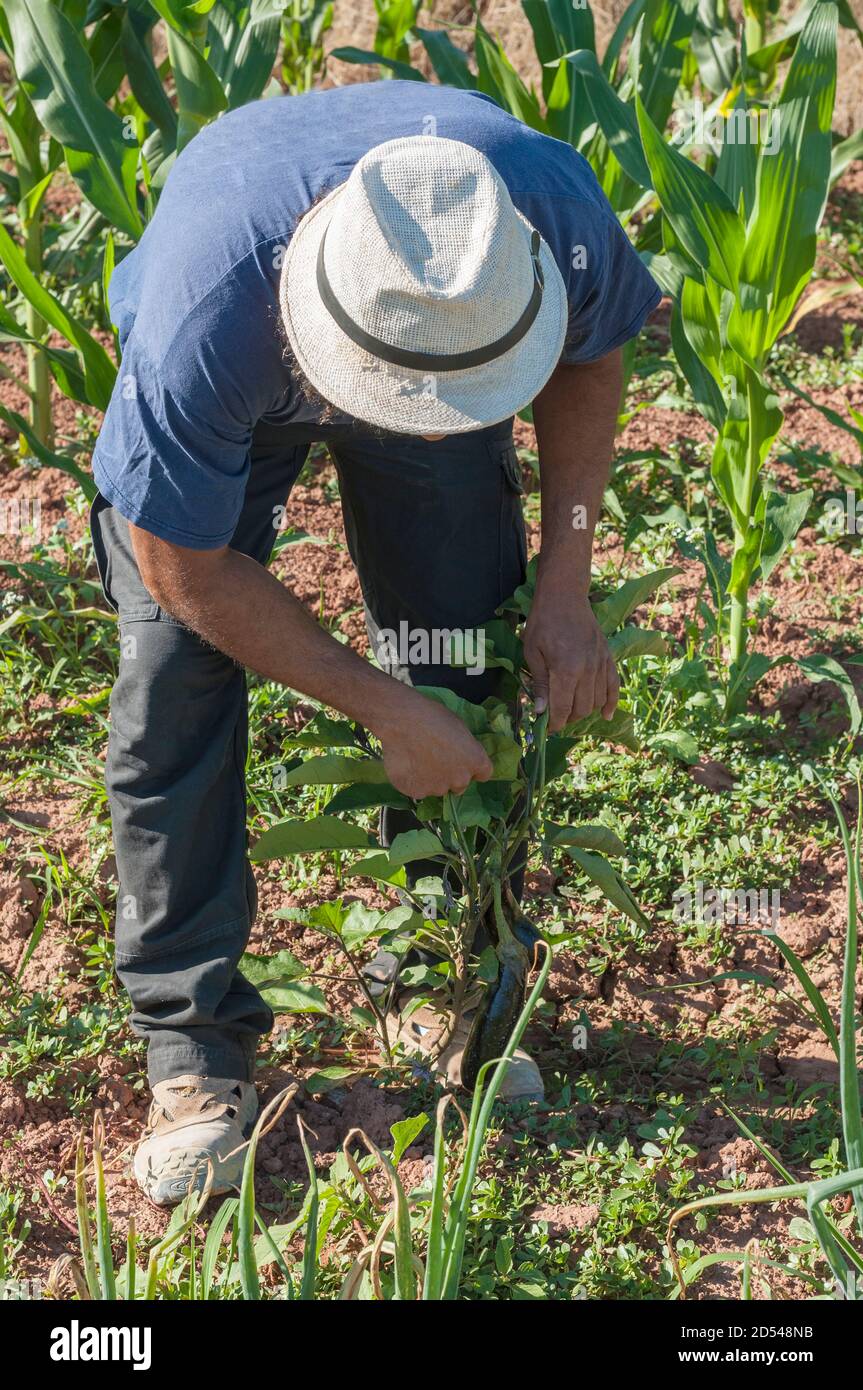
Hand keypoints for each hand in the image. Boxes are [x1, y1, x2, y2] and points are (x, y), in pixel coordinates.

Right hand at [378, 696, 492, 799]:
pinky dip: (413, 781)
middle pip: (460, 784)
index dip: (472, 767)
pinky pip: (418, 789)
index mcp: (475, 761)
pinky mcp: (418, 792)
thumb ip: (464, 745)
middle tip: (435, 758)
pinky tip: (406, 765)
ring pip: (437, 787)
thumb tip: (459, 750)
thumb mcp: (457, 725)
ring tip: (417, 759)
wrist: (400, 723)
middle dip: (451, 775)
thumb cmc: (430, 717)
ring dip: (431, 778)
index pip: (484, 773)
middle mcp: (460, 779)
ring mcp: (438, 788)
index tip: (463, 761)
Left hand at [523, 592, 618, 732]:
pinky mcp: (608, 657)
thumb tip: (540, 712)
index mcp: (566, 670)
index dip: (554, 723)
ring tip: (570, 710)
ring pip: (597, 701)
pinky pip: (614, 686)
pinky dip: (611, 702)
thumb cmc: (543, 622)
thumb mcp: (532, 653)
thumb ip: (540, 684)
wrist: (565, 596)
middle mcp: (587, 670)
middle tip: (555, 717)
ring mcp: (601, 664)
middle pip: (582, 709)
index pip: (562, 709)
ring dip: (584, 711)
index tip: (545, 728)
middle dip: (568, 719)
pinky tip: (605, 715)